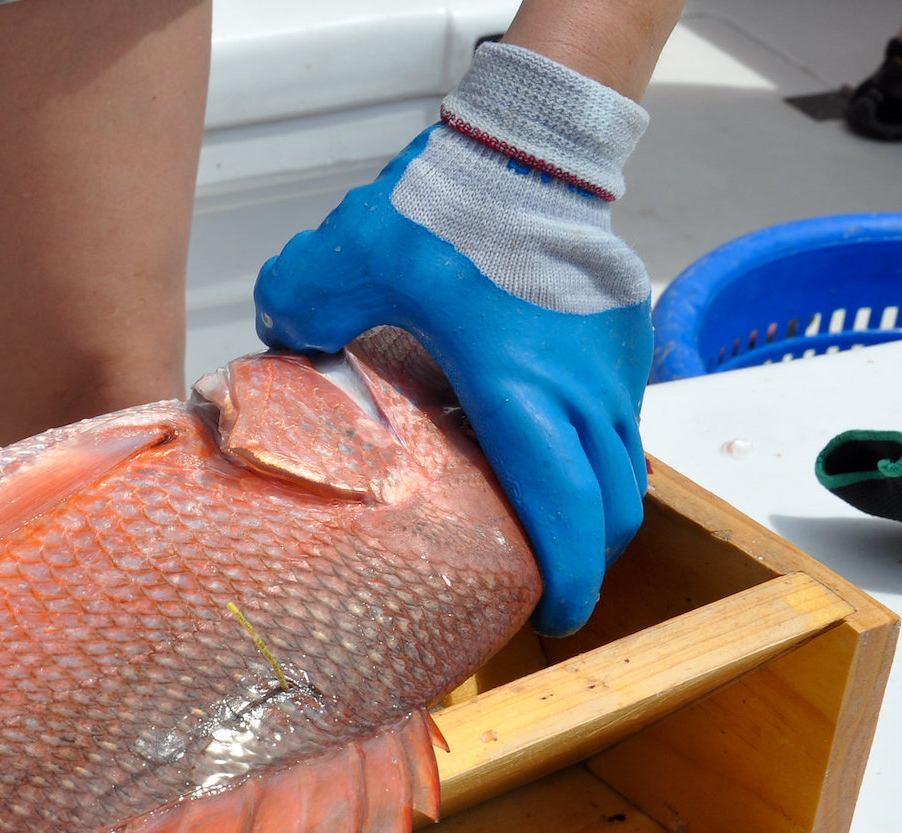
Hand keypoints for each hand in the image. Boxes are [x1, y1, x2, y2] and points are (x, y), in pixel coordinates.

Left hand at [254, 47, 653, 635]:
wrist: (528, 144)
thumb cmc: (446, 207)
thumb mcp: (345, 262)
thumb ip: (299, 309)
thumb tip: (277, 340)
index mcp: (522, 393)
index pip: (562, 511)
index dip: (562, 578)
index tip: (550, 619)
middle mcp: (584, 392)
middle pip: (610, 508)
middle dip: (581, 560)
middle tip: (537, 589)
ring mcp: (614, 367)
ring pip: (623, 468)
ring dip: (591, 511)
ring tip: (541, 533)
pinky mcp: (622, 341)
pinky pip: (621, 425)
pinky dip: (595, 460)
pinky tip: (546, 456)